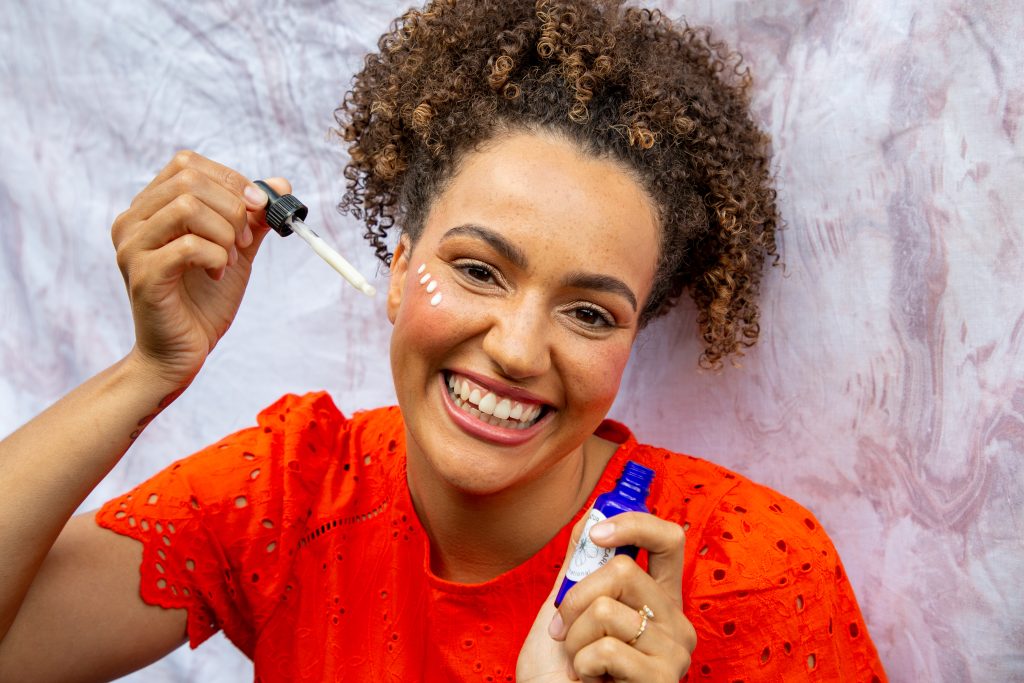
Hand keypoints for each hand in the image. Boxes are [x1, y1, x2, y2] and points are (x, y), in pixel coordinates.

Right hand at [111, 150, 289, 386]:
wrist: (181, 353)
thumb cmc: (203, 301)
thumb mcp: (235, 250)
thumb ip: (253, 218)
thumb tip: (281, 185)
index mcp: (149, 208)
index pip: (187, 163)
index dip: (230, 180)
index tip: (257, 208)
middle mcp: (132, 221)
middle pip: (188, 179)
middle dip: (232, 208)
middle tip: (244, 242)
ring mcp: (132, 246)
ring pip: (186, 206)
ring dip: (224, 232)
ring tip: (230, 260)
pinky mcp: (143, 274)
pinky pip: (188, 245)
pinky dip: (216, 257)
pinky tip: (218, 275)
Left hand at [517, 512, 695, 681]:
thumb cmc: (558, 677)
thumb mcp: (564, 612)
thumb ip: (580, 567)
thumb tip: (591, 515)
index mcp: (657, 600)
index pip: (669, 540)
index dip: (634, 523)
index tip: (597, 533)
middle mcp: (675, 622)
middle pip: (624, 571)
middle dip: (575, 599)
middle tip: (564, 631)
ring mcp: (675, 652)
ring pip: (607, 609)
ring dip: (574, 638)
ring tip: (580, 665)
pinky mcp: (663, 679)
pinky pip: (607, 648)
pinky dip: (581, 664)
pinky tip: (590, 682)